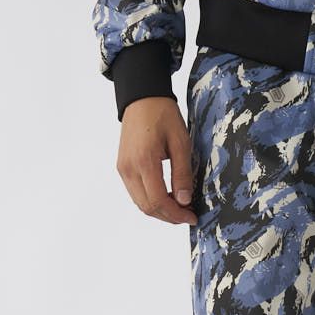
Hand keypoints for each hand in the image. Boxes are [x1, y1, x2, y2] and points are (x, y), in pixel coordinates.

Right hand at [116, 97, 197, 224]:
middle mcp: (128, 168)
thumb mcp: (181, 143)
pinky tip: (167, 197)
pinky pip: (136, 193)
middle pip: (147, 207)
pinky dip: (151, 200)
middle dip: (169, 216)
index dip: (176, 214)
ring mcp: (123, 168)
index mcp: (144, 161)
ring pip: (140, 203)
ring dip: (160, 210)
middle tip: (188, 215)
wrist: (142, 97)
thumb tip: (184, 201)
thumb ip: (182, 174)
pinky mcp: (122, 167)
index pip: (157, 201)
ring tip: (179, 207)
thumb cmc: (163, 115)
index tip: (192, 217)